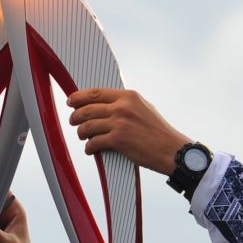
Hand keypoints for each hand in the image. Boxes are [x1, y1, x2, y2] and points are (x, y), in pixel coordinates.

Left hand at [64, 88, 192, 174]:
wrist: (171, 150)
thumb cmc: (158, 131)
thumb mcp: (144, 108)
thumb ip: (126, 103)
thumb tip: (107, 104)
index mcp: (128, 96)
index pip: (96, 93)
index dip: (79, 97)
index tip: (71, 101)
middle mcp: (122, 107)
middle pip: (87, 109)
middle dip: (75, 116)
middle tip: (73, 121)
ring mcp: (119, 123)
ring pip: (87, 126)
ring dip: (81, 133)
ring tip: (82, 136)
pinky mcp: (118, 140)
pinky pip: (94, 142)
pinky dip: (89, 148)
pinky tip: (91, 150)